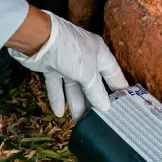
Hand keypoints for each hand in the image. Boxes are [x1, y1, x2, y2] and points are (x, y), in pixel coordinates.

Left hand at [8, 10, 128, 118]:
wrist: (37, 40)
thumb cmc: (70, 52)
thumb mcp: (87, 73)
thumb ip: (96, 91)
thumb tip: (105, 107)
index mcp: (98, 53)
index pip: (112, 72)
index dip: (118, 87)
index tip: (125, 104)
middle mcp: (85, 57)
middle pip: (92, 82)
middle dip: (94, 100)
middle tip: (99, 118)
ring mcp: (67, 63)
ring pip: (73, 86)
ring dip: (76, 102)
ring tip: (80, 121)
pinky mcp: (51, 68)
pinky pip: (56, 85)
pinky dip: (58, 97)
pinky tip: (59, 113)